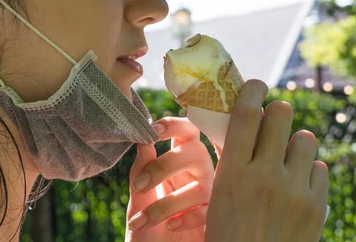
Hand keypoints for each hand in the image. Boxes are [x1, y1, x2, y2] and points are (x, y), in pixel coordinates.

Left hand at [125, 117, 213, 241]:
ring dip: (168, 202)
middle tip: (141, 186)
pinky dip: (188, 217)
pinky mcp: (217, 220)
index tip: (154, 130)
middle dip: (167, 165)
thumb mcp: (138, 202)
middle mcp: (197, 175)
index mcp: (178, 163)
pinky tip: (170, 226)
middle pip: (196, 151)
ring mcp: (210, 197)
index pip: (187, 132)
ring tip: (144, 220)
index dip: (175, 125)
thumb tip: (143, 141)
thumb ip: (140, 172)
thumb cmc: (147, 235)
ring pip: (202, 184)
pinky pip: (211, 210)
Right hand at [206, 80, 328, 241]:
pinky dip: (309, 171)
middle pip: (282, 115)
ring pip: (305, 138)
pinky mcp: (318, 206)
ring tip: (285, 158)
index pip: (247, 114)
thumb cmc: (229, 234)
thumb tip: (243, 121)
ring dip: (294, 142)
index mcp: (235, 173)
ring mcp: (296, 191)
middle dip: (277, 112)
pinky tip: (296, 184)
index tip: (255, 84)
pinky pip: (320, 168)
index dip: (252, 90)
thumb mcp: (220, 194)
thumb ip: (233, 158)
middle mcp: (267, 177)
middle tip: (272, 121)